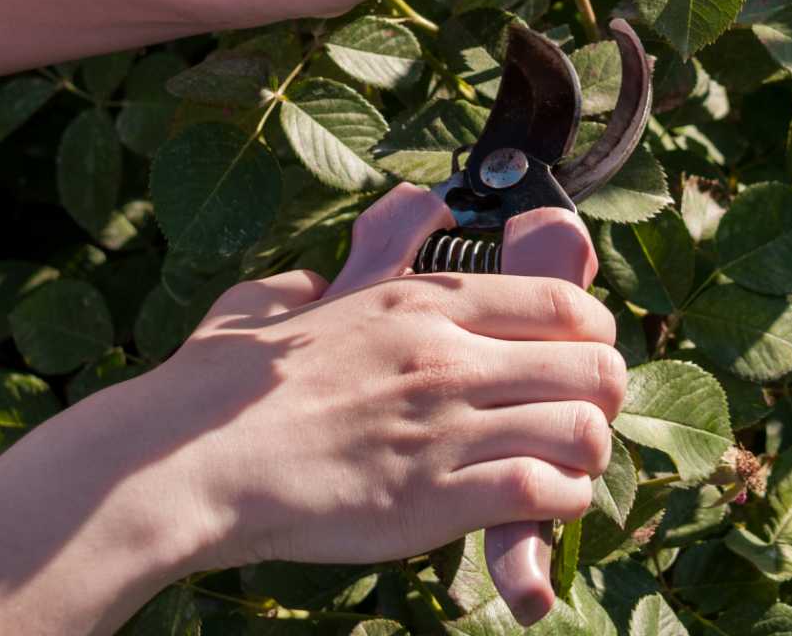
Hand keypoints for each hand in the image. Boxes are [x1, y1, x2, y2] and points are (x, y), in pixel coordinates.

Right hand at [149, 186, 625, 572]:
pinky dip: (562, 503)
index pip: (559, 300)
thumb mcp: (269, 306)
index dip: (594, 330)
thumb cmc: (215, 391)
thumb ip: (310, 284)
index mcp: (417, 302)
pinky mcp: (437, 498)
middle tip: (586, 417)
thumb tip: (312, 283)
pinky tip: (546, 509)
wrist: (187, 463)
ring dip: (589, 453)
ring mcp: (445, 427)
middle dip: (605, 394)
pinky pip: (543, 494)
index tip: (586, 353)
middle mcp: (446, 356)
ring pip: (581, 429)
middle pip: (590, 363)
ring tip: (571, 468)